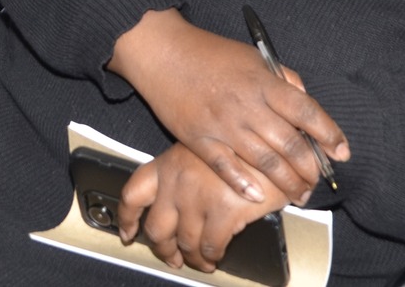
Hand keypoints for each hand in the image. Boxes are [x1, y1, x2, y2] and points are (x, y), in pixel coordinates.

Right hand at [107, 9, 346, 204]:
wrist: (163, 52)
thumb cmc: (209, 54)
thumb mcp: (252, 57)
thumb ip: (281, 77)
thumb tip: (304, 95)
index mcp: (264, 82)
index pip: (307, 112)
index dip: (329, 134)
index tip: (342, 152)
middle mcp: (248, 105)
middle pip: (290, 145)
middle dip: (310, 169)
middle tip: (317, 182)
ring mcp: (223, 124)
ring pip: (264, 162)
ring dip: (287, 183)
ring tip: (299, 195)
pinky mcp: (198, 139)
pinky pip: (226, 167)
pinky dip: (244, 184)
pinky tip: (258, 196)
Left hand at [117, 142, 288, 274]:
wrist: (277, 142)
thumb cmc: (245, 145)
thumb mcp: (205, 151)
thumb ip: (186, 174)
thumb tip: (179, 206)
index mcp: (169, 163)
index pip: (133, 193)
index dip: (127, 218)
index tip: (128, 232)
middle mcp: (177, 180)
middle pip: (156, 228)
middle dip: (164, 249)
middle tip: (172, 257)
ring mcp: (198, 195)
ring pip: (184, 242)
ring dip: (192, 258)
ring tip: (201, 262)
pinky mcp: (222, 210)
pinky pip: (210, 247)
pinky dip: (212, 257)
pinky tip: (217, 257)